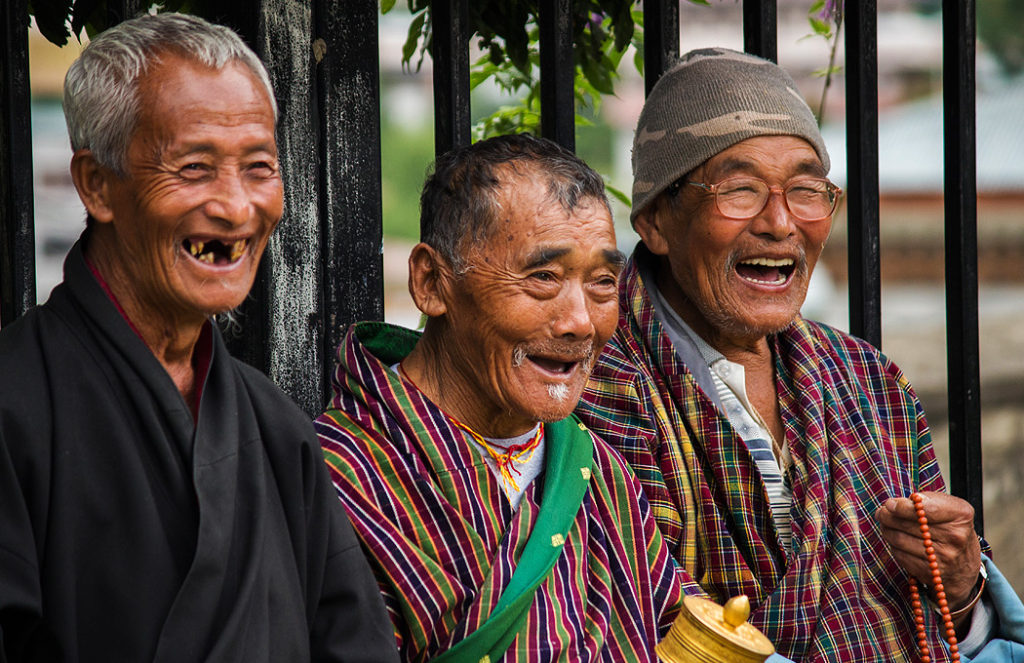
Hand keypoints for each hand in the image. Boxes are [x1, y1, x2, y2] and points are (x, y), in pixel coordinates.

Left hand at [876, 492, 981, 612]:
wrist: (964, 565)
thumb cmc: (950, 527)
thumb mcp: (947, 507)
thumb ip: (924, 500)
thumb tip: (894, 504)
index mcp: (960, 515)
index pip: (925, 509)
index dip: (902, 506)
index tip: (889, 504)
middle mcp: (955, 537)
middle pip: (907, 524)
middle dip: (887, 516)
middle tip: (881, 512)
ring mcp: (944, 557)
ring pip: (899, 539)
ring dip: (886, 530)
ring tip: (886, 524)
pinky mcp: (931, 572)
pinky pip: (900, 555)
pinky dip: (893, 545)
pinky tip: (896, 540)